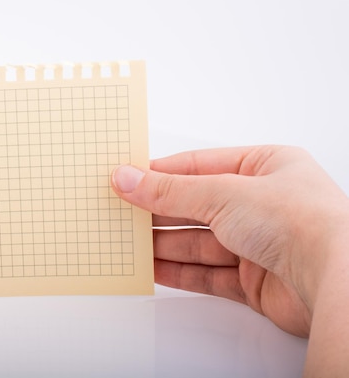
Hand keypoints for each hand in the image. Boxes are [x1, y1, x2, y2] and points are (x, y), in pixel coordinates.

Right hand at [111, 145, 348, 337]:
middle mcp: (263, 205)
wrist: (334, 279)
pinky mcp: (254, 282)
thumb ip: (170, 190)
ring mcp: (259, 245)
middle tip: (121, 211)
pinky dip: (178, 271)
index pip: (200, 166)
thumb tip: (129, 179)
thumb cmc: (301, 222)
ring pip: (198, 242)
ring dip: (163, 243)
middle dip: (158, 210)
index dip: (161, 173)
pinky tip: (152, 267)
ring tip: (128, 241)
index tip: (128, 177)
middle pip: (197, 206)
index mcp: (265, 168)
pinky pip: (206, 274)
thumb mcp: (223, 192)